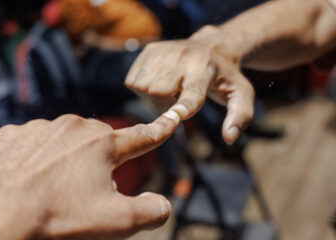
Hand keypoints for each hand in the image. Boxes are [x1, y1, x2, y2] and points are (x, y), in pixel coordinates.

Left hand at [0, 112, 179, 239]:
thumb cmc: (58, 217)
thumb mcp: (115, 222)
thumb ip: (149, 211)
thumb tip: (164, 205)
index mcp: (103, 144)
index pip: (142, 136)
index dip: (160, 130)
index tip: (172, 118)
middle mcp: (74, 127)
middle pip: (100, 140)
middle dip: (100, 159)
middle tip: (85, 188)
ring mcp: (42, 128)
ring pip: (65, 140)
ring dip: (66, 157)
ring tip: (53, 186)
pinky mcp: (14, 134)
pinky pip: (34, 142)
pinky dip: (37, 157)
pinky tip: (28, 177)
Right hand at [125, 26, 254, 143]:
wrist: (214, 46)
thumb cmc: (226, 76)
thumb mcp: (241, 95)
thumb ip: (240, 117)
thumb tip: (229, 138)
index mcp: (205, 68)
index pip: (191, 91)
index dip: (183, 106)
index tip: (178, 117)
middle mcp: (182, 56)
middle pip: (157, 91)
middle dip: (163, 106)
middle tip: (175, 105)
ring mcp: (163, 51)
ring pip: (141, 86)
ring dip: (151, 98)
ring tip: (169, 93)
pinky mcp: (149, 50)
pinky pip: (132, 79)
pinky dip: (141, 88)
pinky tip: (159, 84)